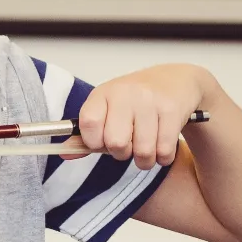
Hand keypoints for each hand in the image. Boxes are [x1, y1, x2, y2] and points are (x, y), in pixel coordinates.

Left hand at [76, 64, 210, 169]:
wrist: (175, 80)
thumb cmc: (135, 100)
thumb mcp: (107, 108)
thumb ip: (87, 133)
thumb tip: (65, 154)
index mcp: (103, 94)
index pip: (88, 123)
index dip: (93, 142)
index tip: (101, 144)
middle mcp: (125, 94)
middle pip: (116, 143)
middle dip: (121, 154)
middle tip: (127, 147)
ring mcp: (150, 101)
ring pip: (143, 151)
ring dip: (144, 160)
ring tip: (145, 150)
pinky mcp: (173, 111)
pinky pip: (164, 151)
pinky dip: (162, 158)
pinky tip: (161, 147)